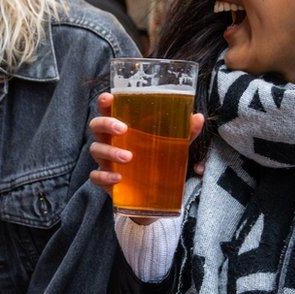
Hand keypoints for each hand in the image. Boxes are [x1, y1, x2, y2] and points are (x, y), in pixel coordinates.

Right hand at [87, 92, 203, 224]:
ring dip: (110, 151)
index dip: (104, 102)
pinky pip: (96, 176)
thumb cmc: (156, 160)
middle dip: (106, 124)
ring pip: (96, 150)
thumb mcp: (171, 145)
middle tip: (123, 129)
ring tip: (129, 157)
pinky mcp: (105, 180)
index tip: (109, 98)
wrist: (152, 195)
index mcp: (121, 126)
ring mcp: (105, 160)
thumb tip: (197, 117)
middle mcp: (109, 140)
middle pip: (96, 126)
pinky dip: (105, 176)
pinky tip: (118, 178)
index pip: (107, 109)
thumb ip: (184, 132)